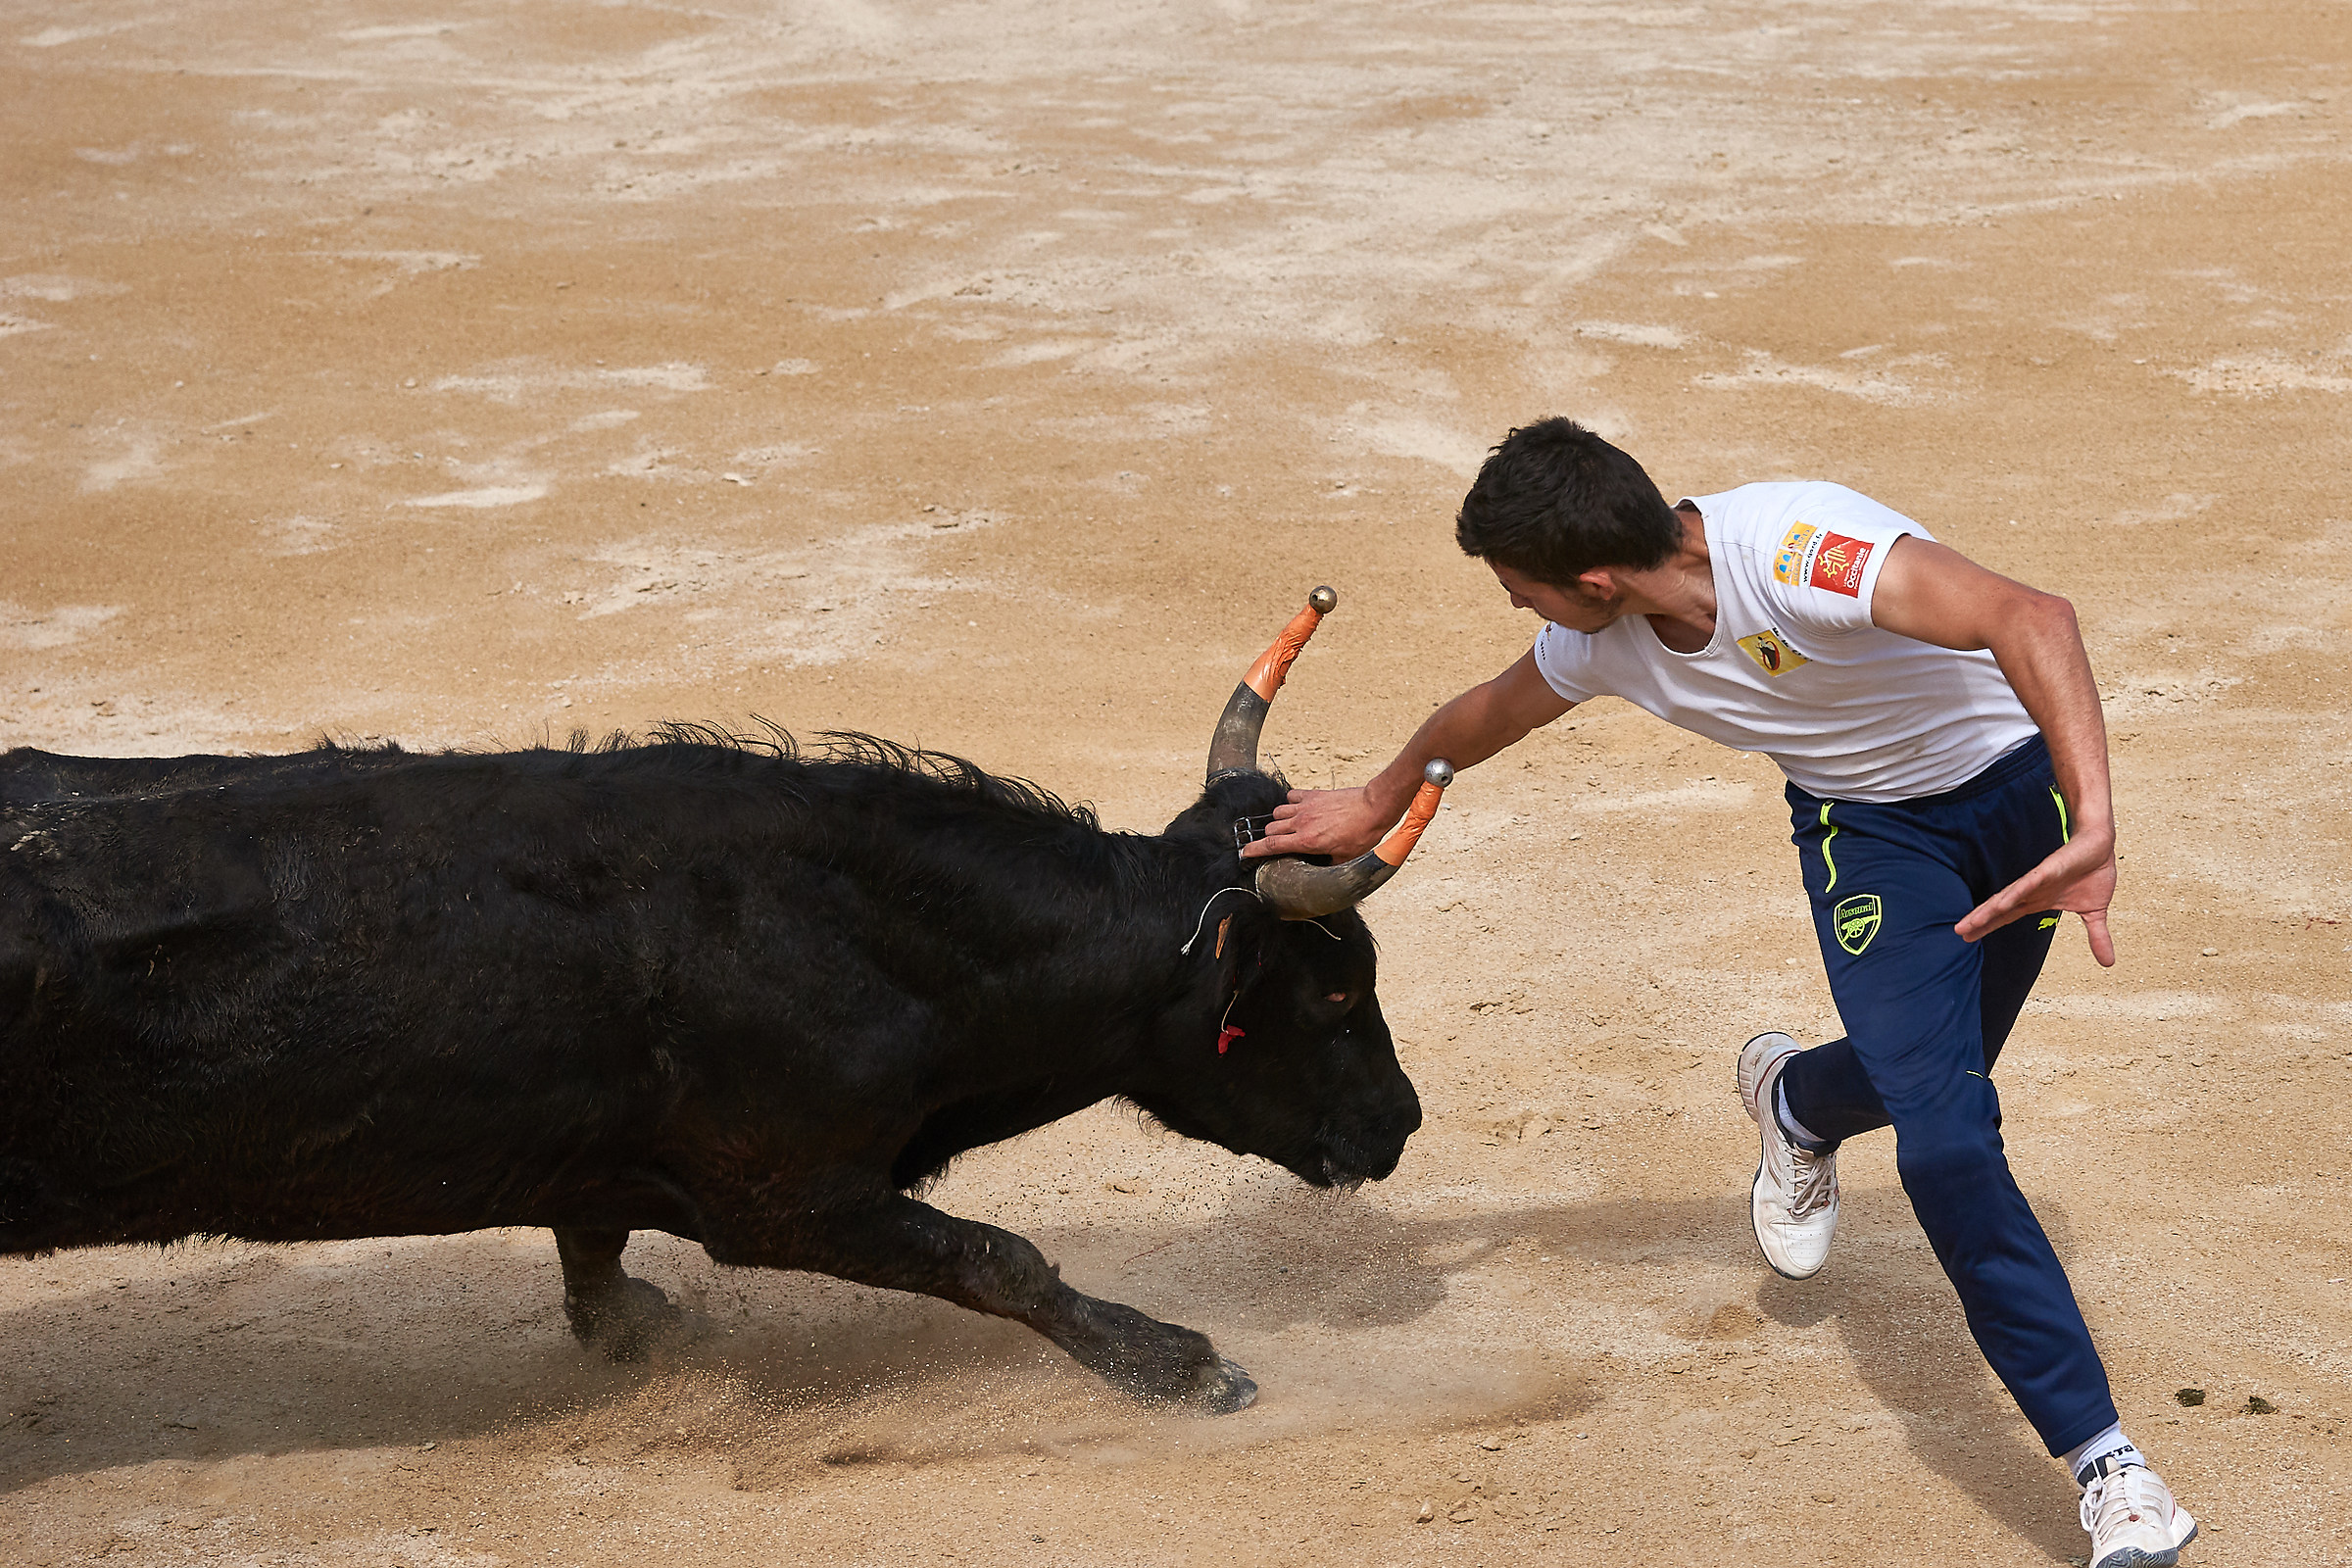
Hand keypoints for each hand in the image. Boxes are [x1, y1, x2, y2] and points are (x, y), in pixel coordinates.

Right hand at [1239, 786, 1395, 861]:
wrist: (1374, 807)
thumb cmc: (1363, 834)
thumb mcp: (1346, 858)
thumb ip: (1329, 865)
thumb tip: (1323, 873)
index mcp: (1307, 841)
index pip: (1271, 845)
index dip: (1254, 851)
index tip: (1244, 853)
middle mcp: (1301, 823)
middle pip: (1270, 829)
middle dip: (1268, 838)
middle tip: (1274, 844)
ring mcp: (1305, 807)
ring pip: (1277, 813)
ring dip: (1278, 822)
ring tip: (1287, 828)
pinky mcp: (1312, 795)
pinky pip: (1290, 797)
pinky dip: (1289, 804)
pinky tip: (1297, 810)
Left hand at [1956, 830, 2116, 966]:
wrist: (2102, 845)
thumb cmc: (2093, 873)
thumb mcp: (2095, 912)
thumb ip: (2097, 936)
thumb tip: (2108, 963)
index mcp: (2038, 901)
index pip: (2006, 917)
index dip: (1988, 927)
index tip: (1967, 938)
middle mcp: (2031, 892)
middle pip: (1999, 909)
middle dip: (1979, 921)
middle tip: (1958, 933)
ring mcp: (2038, 880)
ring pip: (2008, 897)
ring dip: (1990, 910)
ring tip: (1971, 923)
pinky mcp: (2048, 869)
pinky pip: (2028, 882)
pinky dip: (2015, 892)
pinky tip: (2000, 903)